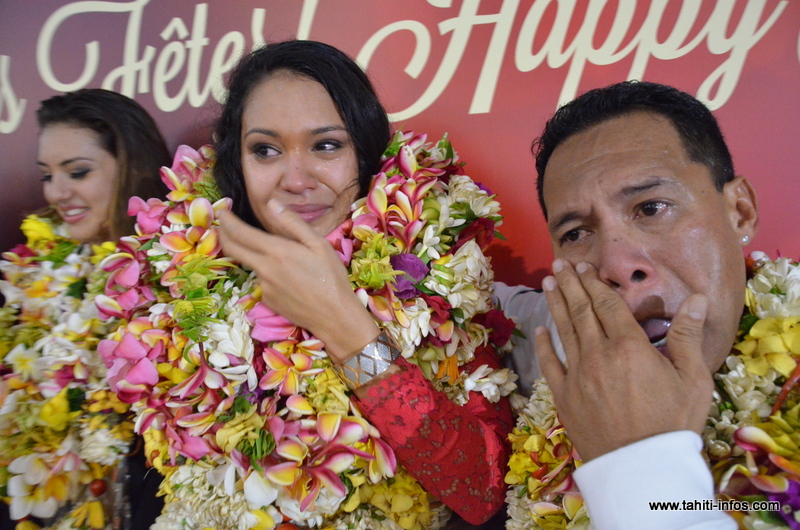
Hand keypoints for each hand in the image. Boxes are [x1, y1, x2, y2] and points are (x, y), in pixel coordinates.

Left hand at [218, 199, 378, 360]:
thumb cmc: (331, 276)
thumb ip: (293, 222)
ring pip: (251, 265)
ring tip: (273, 252)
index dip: (227, 220)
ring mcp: (264, 287)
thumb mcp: (319, 244)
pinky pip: (263, 281)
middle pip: (233, 248)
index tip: (222, 211)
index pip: (240, 232)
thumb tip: (272, 203)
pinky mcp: (267, 300)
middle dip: (223, 233)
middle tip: (223, 223)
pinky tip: (289, 277)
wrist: (334, 315)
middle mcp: (265, 269)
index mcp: (277, 251)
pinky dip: (269, 273)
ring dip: (251, 254)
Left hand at [536, 259, 712, 461]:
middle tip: (559, 264)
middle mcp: (598, 354)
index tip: (584, 266)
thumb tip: (697, 299)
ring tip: (548, 282)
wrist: (642, 467)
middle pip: (581, 311)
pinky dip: (544, 344)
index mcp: (629, 347)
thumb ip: (688, 336)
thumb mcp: (692, 380)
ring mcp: (577, 375)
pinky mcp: (564, 396)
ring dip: (555, 304)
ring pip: (564, 331)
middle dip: (569, 284)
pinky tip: (540, 328)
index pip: (607, 304)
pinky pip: (550, 364)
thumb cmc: (673, 423)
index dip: (594, 282)